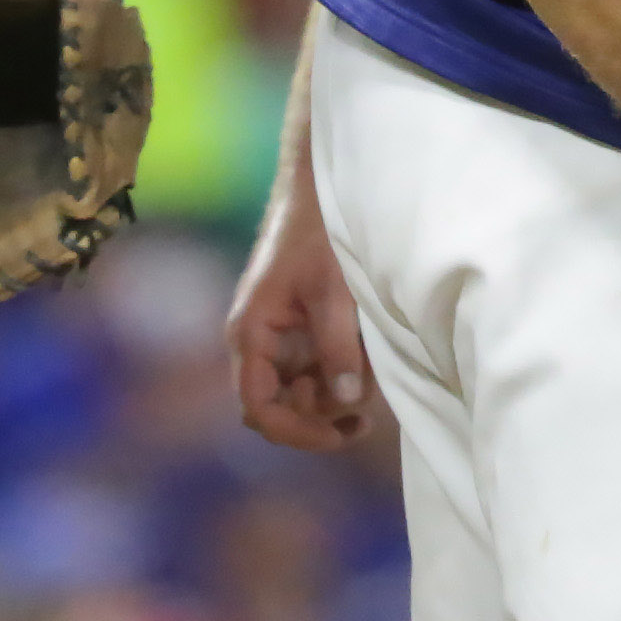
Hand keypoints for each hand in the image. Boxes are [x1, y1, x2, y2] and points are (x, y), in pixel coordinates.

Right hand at [227, 146, 372, 449]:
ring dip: (330, 398)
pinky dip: (336, 375)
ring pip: (296, 391)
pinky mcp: (296, 327)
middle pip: (276, 406)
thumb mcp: (332, 292)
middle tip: (363, 420)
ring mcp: (276, 336)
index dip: (296, 430)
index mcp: (251, 334)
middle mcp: (256, 342)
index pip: (259, 407)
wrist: (316, 187)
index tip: (338, 434)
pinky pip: (310, 368)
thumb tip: (346, 402)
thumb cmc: (318, 233)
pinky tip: (364, 364)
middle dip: (316, 418)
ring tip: (369, 384)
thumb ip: (337, 348)